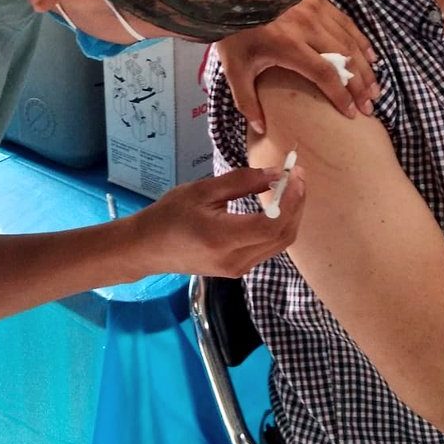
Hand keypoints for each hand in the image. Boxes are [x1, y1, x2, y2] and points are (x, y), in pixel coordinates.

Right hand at [128, 166, 306, 277]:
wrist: (145, 249)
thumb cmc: (169, 215)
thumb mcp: (202, 191)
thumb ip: (241, 182)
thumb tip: (276, 173)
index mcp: (223, 239)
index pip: (272, 224)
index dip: (291, 200)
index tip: (296, 174)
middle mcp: (235, 260)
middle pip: (282, 236)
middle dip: (296, 205)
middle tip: (297, 177)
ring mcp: (238, 269)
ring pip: (279, 244)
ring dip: (290, 215)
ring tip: (290, 187)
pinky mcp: (237, 269)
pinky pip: (268, 248)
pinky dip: (278, 225)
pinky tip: (276, 205)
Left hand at [216, 0, 379, 134]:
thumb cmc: (234, 32)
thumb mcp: (234, 68)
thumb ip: (247, 101)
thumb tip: (260, 129)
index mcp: (289, 45)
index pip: (325, 74)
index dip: (342, 95)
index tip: (352, 113)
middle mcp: (308, 26)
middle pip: (345, 58)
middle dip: (360, 85)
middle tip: (369, 106)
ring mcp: (315, 10)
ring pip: (350, 41)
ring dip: (365, 66)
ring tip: (374, 88)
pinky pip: (346, 22)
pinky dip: (360, 41)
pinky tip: (370, 56)